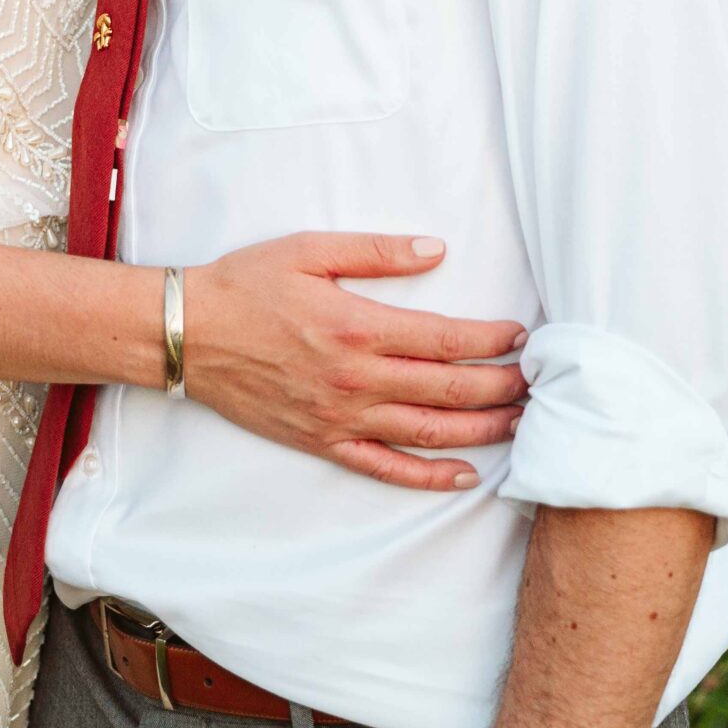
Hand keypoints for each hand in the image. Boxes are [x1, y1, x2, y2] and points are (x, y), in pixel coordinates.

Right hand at [187, 233, 527, 488]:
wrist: (190, 334)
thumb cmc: (247, 284)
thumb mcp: (309, 250)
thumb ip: (377, 251)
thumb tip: (436, 250)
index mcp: (357, 326)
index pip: (445, 339)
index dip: (491, 339)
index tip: (520, 334)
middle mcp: (355, 378)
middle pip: (448, 389)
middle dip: (501, 386)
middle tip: (536, 381)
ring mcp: (341, 417)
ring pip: (428, 433)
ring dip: (482, 430)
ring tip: (520, 423)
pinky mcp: (324, 442)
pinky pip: (386, 469)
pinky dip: (430, 477)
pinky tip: (465, 475)